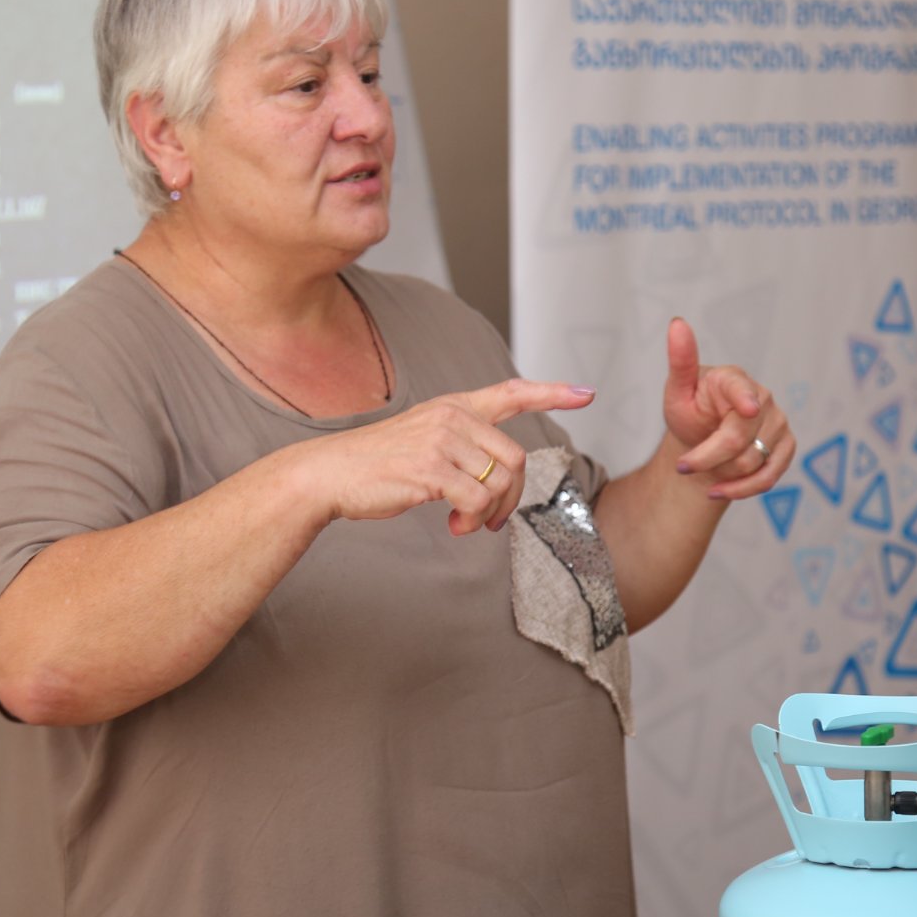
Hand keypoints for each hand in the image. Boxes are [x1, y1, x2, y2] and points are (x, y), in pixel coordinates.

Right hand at [302, 378, 597, 535]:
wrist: (330, 473)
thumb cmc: (377, 464)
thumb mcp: (422, 439)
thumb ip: (460, 444)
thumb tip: (498, 475)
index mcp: (453, 406)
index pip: (511, 392)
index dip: (552, 392)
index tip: (585, 393)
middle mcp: (452, 417)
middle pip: (516, 459)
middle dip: (511, 497)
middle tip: (489, 519)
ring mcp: (442, 440)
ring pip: (501, 482)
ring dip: (490, 513)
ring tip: (464, 521)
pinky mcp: (432, 468)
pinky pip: (479, 500)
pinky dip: (472, 521)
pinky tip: (453, 524)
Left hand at [661, 318, 793, 499]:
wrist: (702, 442)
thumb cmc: (689, 413)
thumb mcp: (676, 391)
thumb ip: (680, 361)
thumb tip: (677, 323)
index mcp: (734, 378)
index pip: (743, 391)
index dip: (745, 400)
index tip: (748, 409)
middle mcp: (763, 397)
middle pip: (739, 439)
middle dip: (707, 457)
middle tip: (684, 465)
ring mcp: (779, 422)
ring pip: (752, 462)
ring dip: (721, 473)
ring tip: (703, 468)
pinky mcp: (787, 446)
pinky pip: (768, 477)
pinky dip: (741, 489)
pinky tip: (718, 490)